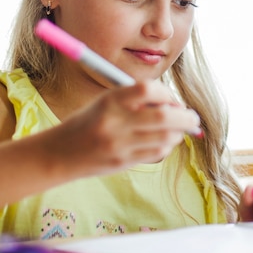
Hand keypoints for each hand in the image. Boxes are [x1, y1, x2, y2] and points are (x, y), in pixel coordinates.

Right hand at [43, 80, 200, 178]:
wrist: (60, 153)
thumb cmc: (87, 122)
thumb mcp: (106, 101)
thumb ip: (136, 99)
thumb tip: (173, 103)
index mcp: (110, 100)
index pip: (148, 89)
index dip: (166, 93)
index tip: (171, 99)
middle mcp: (115, 122)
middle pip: (163, 117)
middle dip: (185, 117)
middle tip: (192, 117)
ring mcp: (120, 145)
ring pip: (164, 138)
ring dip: (178, 133)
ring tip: (177, 130)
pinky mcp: (123, 162)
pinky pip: (156, 154)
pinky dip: (167, 146)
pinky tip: (163, 141)